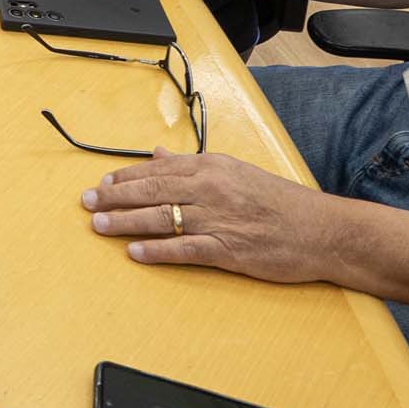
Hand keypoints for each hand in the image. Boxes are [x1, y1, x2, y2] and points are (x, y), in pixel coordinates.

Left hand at [80, 151, 345, 283]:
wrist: (322, 230)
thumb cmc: (280, 202)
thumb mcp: (235, 172)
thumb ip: (194, 164)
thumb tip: (159, 154)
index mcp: (212, 167)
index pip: (157, 169)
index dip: (125, 177)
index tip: (101, 183)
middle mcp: (211, 189)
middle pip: (152, 192)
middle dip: (114, 197)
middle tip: (86, 202)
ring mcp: (218, 219)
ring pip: (161, 218)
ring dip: (125, 222)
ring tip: (99, 226)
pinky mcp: (228, 249)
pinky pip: (184, 249)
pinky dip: (157, 251)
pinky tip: (135, 253)